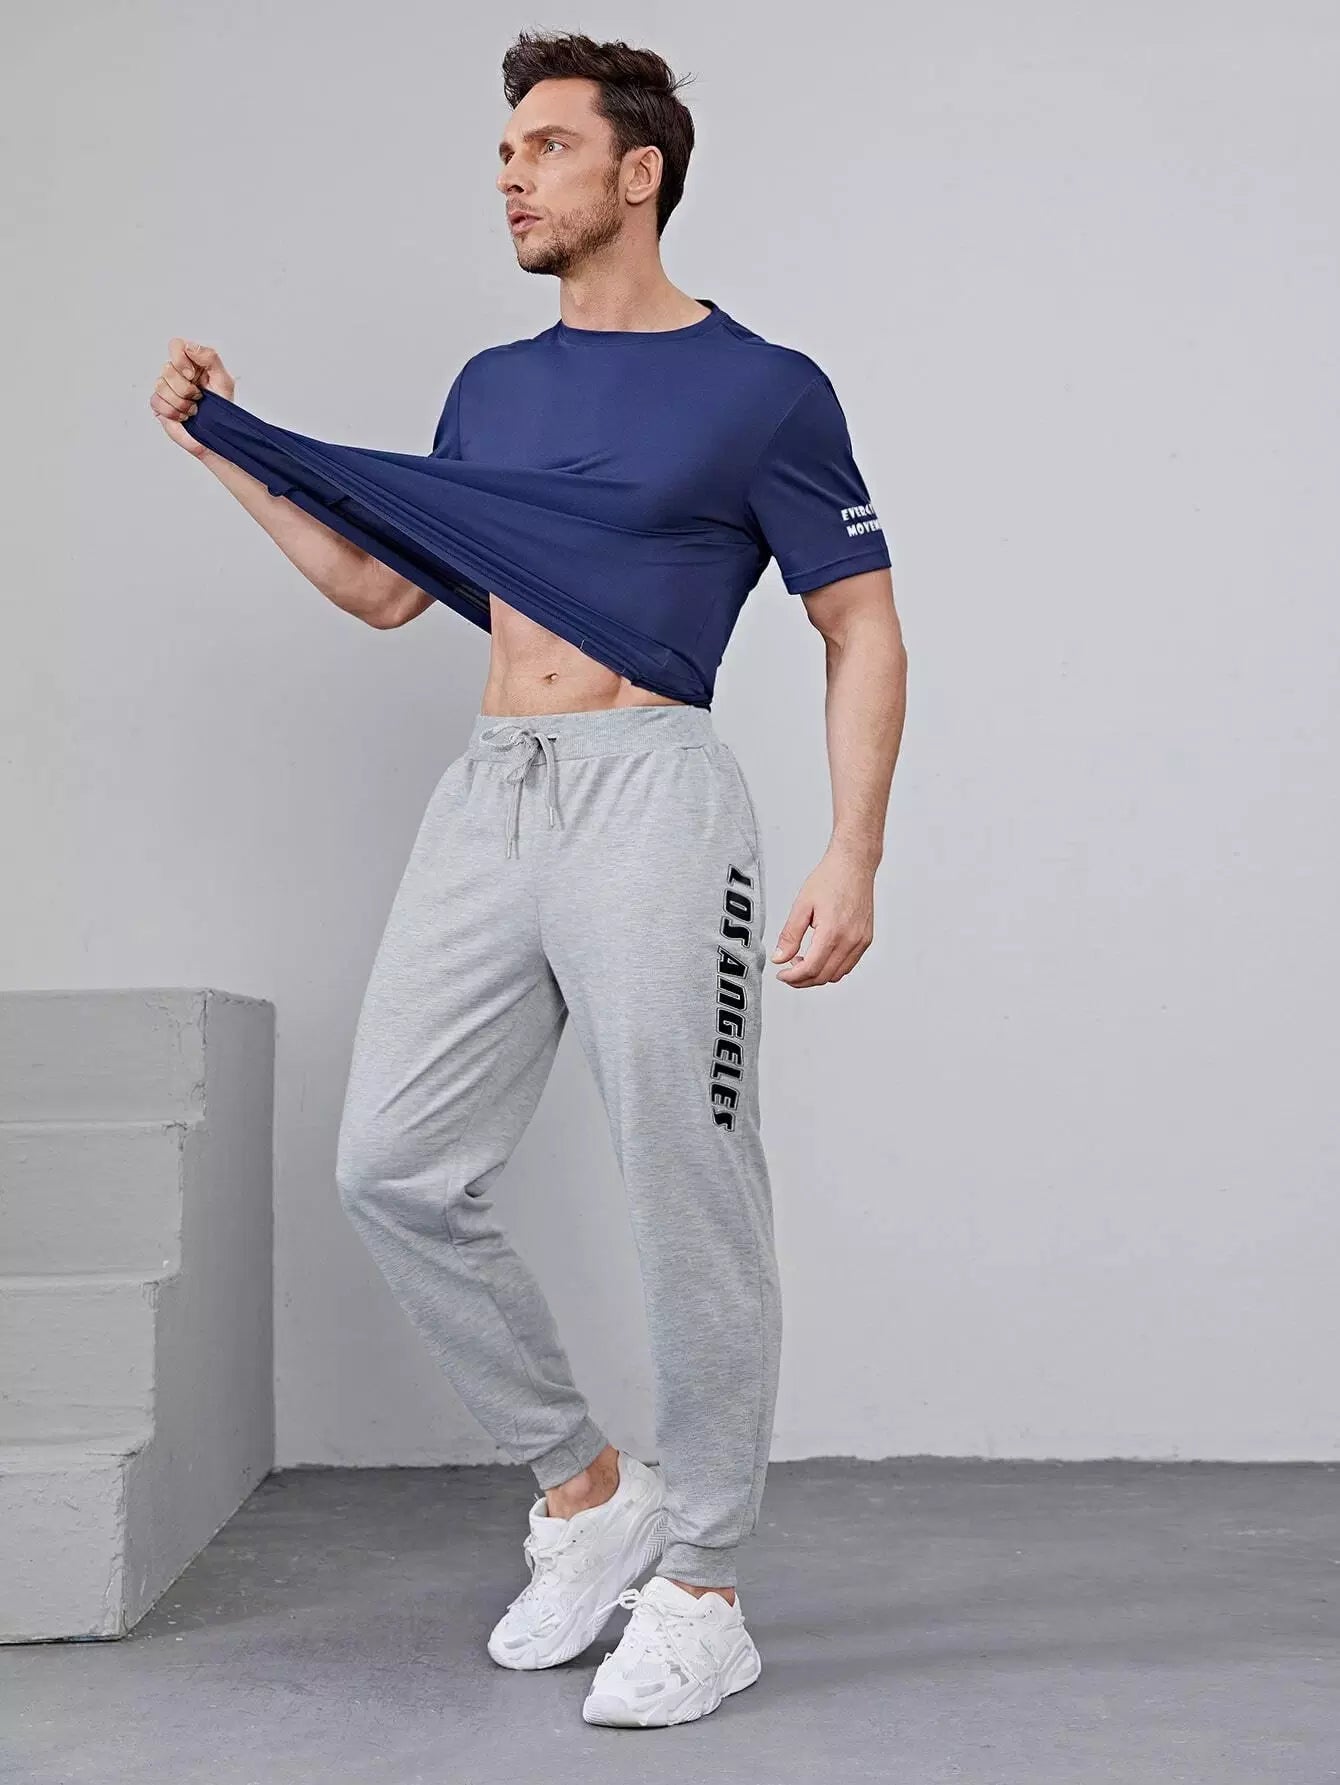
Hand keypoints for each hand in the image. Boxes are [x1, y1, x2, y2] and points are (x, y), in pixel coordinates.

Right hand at [150, 337, 234, 455]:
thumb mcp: (224, 380)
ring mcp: (166, 388)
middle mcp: (177, 373)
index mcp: (192, 363)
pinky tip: (184, 416)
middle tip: (198, 397)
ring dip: (181, 402)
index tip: (191, 375)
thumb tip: (190, 347)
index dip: (180, 359)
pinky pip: (157, 402)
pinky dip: (173, 412)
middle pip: (167, 369)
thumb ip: (210, 358)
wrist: (218, 433)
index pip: (176, 345)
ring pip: (161, 386)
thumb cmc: (222, 408)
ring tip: (193, 409)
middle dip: (185, 388)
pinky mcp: (159, 405)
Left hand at [771, 842, 876, 986]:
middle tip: (788, 971)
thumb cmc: (830, 879)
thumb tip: (779, 958)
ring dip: (818, 975)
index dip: (793, 978)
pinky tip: (820, 956)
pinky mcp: (866, 939)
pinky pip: (849, 965)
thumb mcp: (801, 906)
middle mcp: (850, 940)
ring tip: (802, 961)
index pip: (811, 968)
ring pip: (837, 974)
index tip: (782, 975)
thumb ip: (790, 935)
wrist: (854, 865)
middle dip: (803, 980)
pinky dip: (832, 968)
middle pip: (824, 976)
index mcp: (832, 932)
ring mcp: (861, 941)